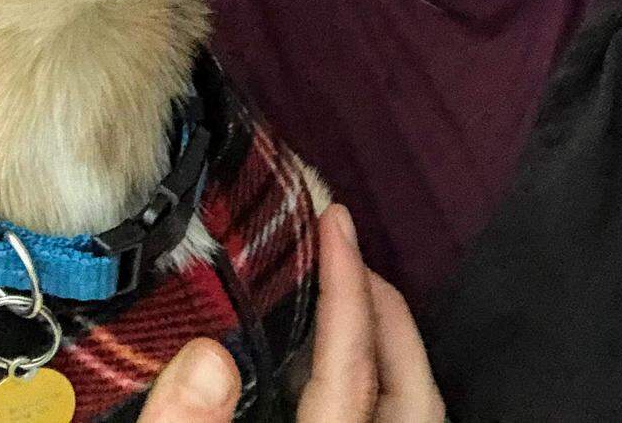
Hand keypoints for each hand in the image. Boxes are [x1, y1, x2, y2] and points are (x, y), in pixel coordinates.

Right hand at [136, 205, 443, 421]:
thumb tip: (208, 357)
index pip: (352, 372)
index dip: (348, 290)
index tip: (335, 218)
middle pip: (413, 396)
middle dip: (385, 312)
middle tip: (344, 247)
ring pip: (408, 412)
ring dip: (383, 348)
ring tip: (339, 289)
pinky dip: (368, 384)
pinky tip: (316, 359)